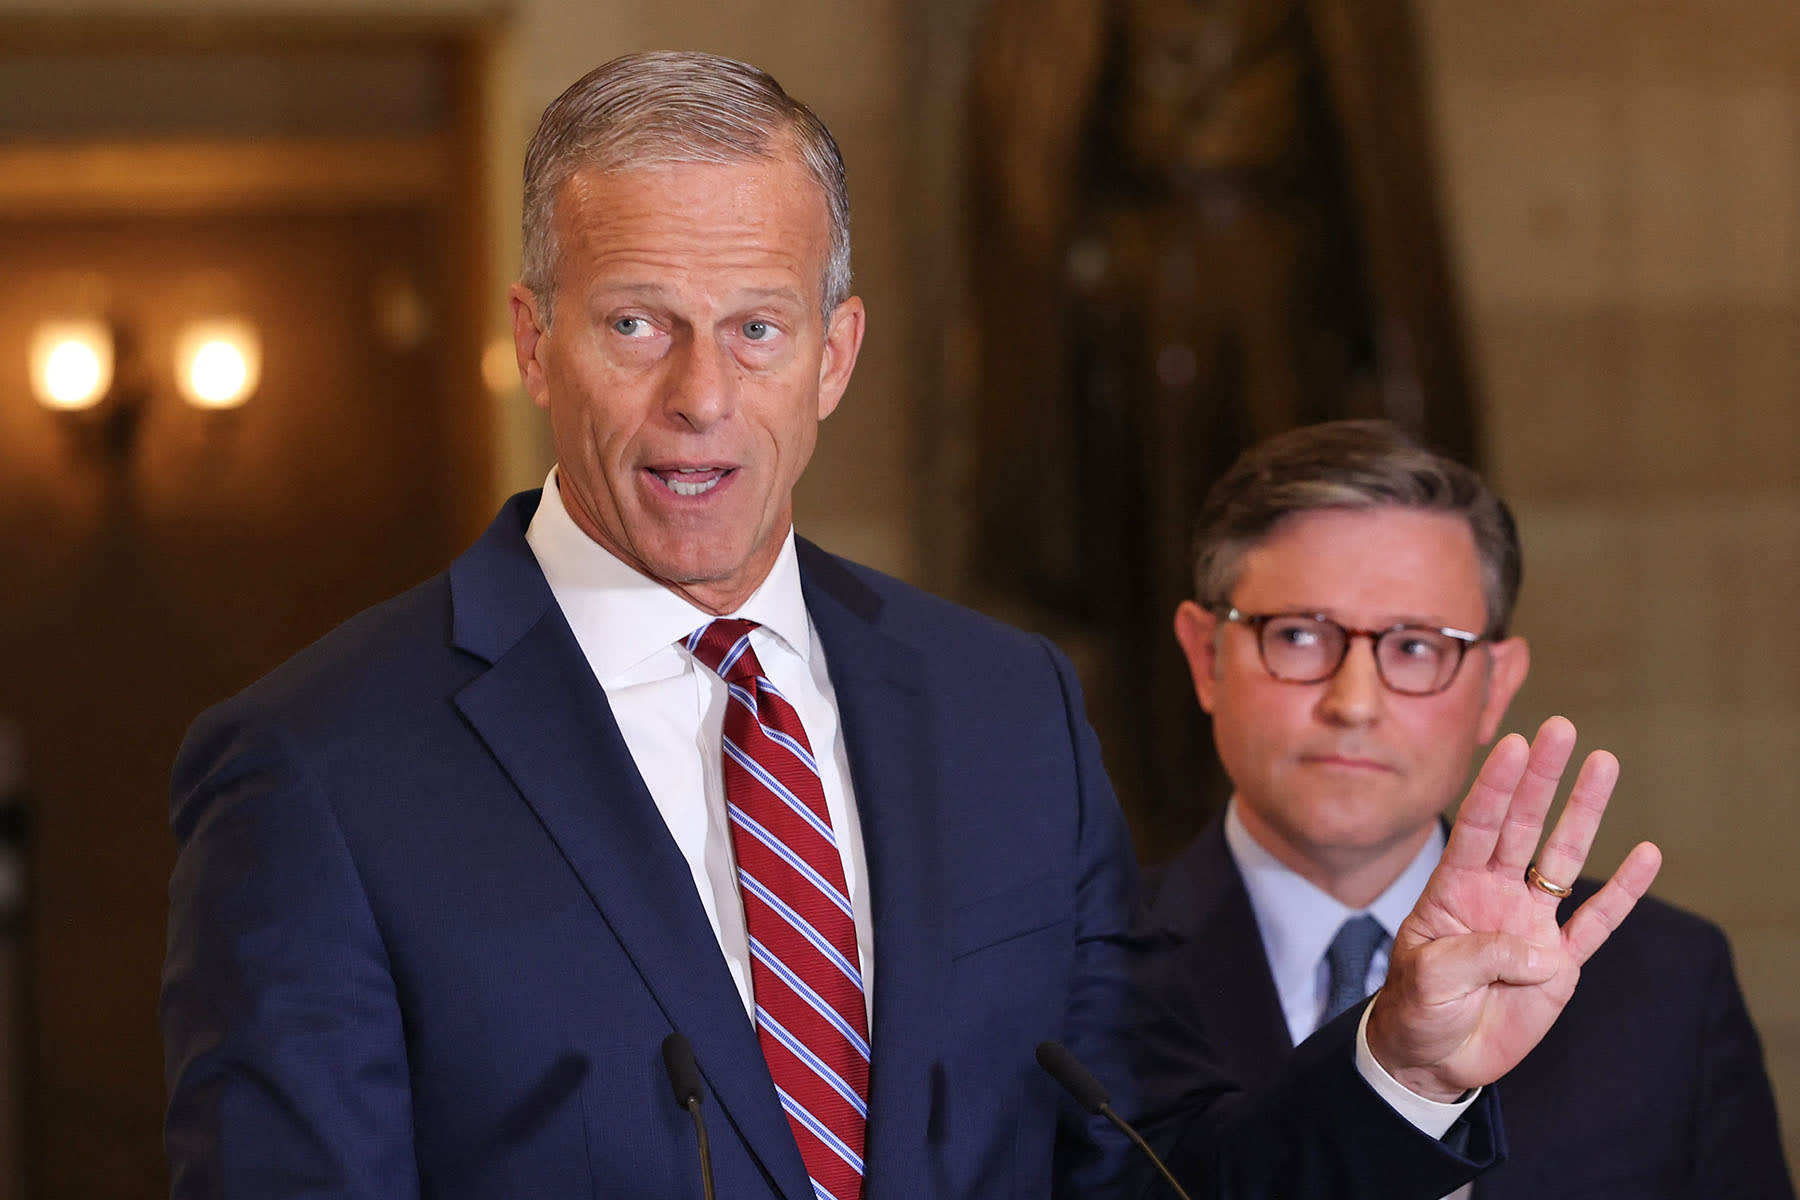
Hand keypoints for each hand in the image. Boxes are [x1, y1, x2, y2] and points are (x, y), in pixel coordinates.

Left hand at [1366, 716, 1662, 1101]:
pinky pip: (1597, 921)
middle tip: (1562, 728)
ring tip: (1605, 763)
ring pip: (1564, 858)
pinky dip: (1624, 891)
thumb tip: (1539, 953)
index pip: (1477, 825)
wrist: (1434, 1059)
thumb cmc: (1417, 1010)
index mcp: (1454, 888)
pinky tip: (1647, 854)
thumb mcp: (1428, 980)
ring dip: (1584, 813)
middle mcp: (1495, 894)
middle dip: (1543, 778)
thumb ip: (1477, 958)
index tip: (1516, 743)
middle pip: (1523, 824)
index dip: (1496, 786)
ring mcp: (1530, 923)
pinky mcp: (1560, 962)